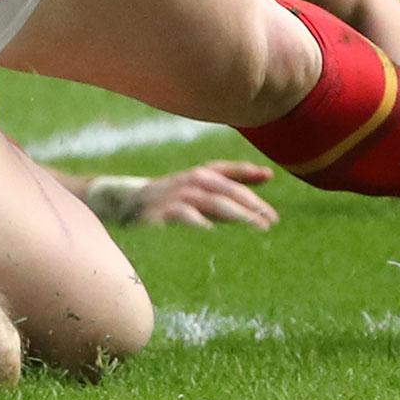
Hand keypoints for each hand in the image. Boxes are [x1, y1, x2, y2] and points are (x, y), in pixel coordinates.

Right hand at [134, 162, 278, 228]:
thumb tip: (268, 175)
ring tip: (255, 225)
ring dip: (235, 212)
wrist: (127, 205)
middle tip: (272, 220)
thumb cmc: (175, 199)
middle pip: (224, 189)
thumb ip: (232, 185)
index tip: (268, 175)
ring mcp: (175, 196)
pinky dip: (197, 220)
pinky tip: (211, 229)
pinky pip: (182, 215)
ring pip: (210, 201)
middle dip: (250, 203)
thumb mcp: (203, 189)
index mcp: (200, 175)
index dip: (246, 171)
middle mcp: (189, 182)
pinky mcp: (161, 214)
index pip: (225, 169)